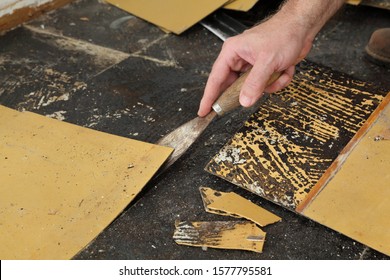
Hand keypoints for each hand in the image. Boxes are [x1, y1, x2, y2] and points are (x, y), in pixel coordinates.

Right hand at [197, 14, 312, 116]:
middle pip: (234, 85)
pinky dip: (278, 81)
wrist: (302, 27)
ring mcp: (251, 65)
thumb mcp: (268, 61)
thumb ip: (254, 83)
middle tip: (248, 99)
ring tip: (278, 74)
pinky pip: (266, 85)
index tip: (204, 111)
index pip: (216, 78)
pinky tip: (285, 69)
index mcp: (232, 52)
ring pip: (253, 88)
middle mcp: (239, 59)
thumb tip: (244, 101)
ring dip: (269, 85)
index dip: (209, 97)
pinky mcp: (263, 69)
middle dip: (247, 91)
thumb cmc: (283, 34)